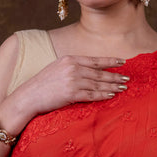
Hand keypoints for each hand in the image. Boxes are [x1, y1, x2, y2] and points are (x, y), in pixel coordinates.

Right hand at [5, 55, 128, 130]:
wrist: (29, 97)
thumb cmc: (42, 85)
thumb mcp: (57, 69)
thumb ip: (73, 68)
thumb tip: (89, 71)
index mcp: (70, 59)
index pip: (95, 60)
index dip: (110, 61)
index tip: (122, 62)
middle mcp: (73, 67)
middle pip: (99, 72)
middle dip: (115, 76)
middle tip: (127, 79)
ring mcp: (72, 80)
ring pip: (98, 83)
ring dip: (112, 86)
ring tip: (123, 88)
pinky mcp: (72, 93)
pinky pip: (92, 94)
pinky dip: (103, 95)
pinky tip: (111, 95)